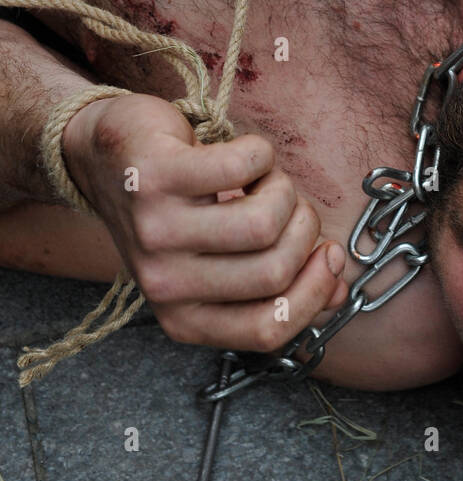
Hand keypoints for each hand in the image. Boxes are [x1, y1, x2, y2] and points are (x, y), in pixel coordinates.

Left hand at [63, 92, 347, 351]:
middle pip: (275, 269)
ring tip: (262, 178)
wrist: (105, 156)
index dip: (315, 292)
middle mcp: (165, 285)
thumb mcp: (219, 259)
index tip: (329, 254)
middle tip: (289, 204)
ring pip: (264, 221)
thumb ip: (278, 280)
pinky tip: (242, 152)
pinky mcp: (156, 178)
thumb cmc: (175, 210)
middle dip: (304, 228)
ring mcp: (156, 232)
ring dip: (283, 188)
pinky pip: (244, 165)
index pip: (269, 328)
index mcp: (184, 318)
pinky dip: (260, 152)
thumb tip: (341, 287)